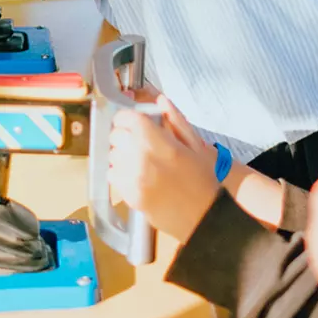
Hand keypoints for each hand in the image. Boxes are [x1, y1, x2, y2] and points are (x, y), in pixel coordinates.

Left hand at [107, 97, 221, 243]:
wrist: (205, 217)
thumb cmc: (203, 179)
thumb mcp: (195, 145)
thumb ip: (176, 120)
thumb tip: (160, 100)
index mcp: (160, 141)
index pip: (126, 118)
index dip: (128, 118)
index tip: (133, 123)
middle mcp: (142, 157)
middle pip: (115, 135)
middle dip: (124, 136)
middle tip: (138, 143)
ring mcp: (133, 178)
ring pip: (112, 155)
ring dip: (121, 155)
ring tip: (139, 162)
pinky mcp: (129, 196)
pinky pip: (112, 175)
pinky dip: (120, 173)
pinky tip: (136, 177)